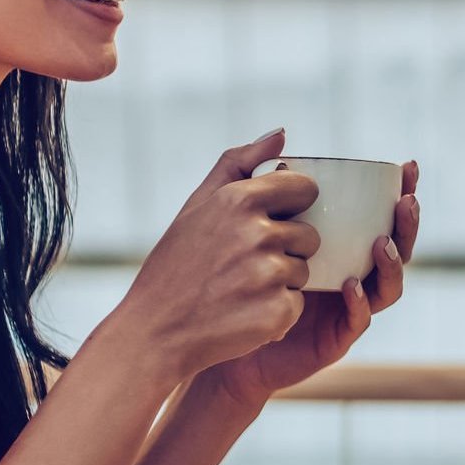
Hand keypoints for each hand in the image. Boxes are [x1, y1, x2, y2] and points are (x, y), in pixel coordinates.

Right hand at [100, 130, 321, 380]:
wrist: (155, 331)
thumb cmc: (178, 264)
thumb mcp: (198, 205)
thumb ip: (239, 162)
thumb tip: (281, 133)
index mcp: (238, 200)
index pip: (304, 189)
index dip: (293, 206)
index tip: (272, 219)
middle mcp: (257, 234)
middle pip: (309, 235)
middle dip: (284, 249)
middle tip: (243, 265)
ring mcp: (269, 275)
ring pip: (304, 271)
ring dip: (280, 282)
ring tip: (239, 289)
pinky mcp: (278, 312)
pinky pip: (297, 304)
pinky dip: (276, 312)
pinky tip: (242, 313)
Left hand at [206, 160, 420, 410]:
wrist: (213, 338)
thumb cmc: (230, 276)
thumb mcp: (243, 220)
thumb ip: (261, 177)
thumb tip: (282, 134)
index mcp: (338, 246)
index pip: (378, 216)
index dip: (399, 193)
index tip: (406, 168)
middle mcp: (351, 274)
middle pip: (395, 248)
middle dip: (407, 224)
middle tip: (406, 202)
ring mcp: (346, 308)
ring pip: (387, 286)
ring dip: (391, 263)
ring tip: (382, 243)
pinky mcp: (333, 338)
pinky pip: (357, 321)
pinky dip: (359, 302)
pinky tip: (349, 285)